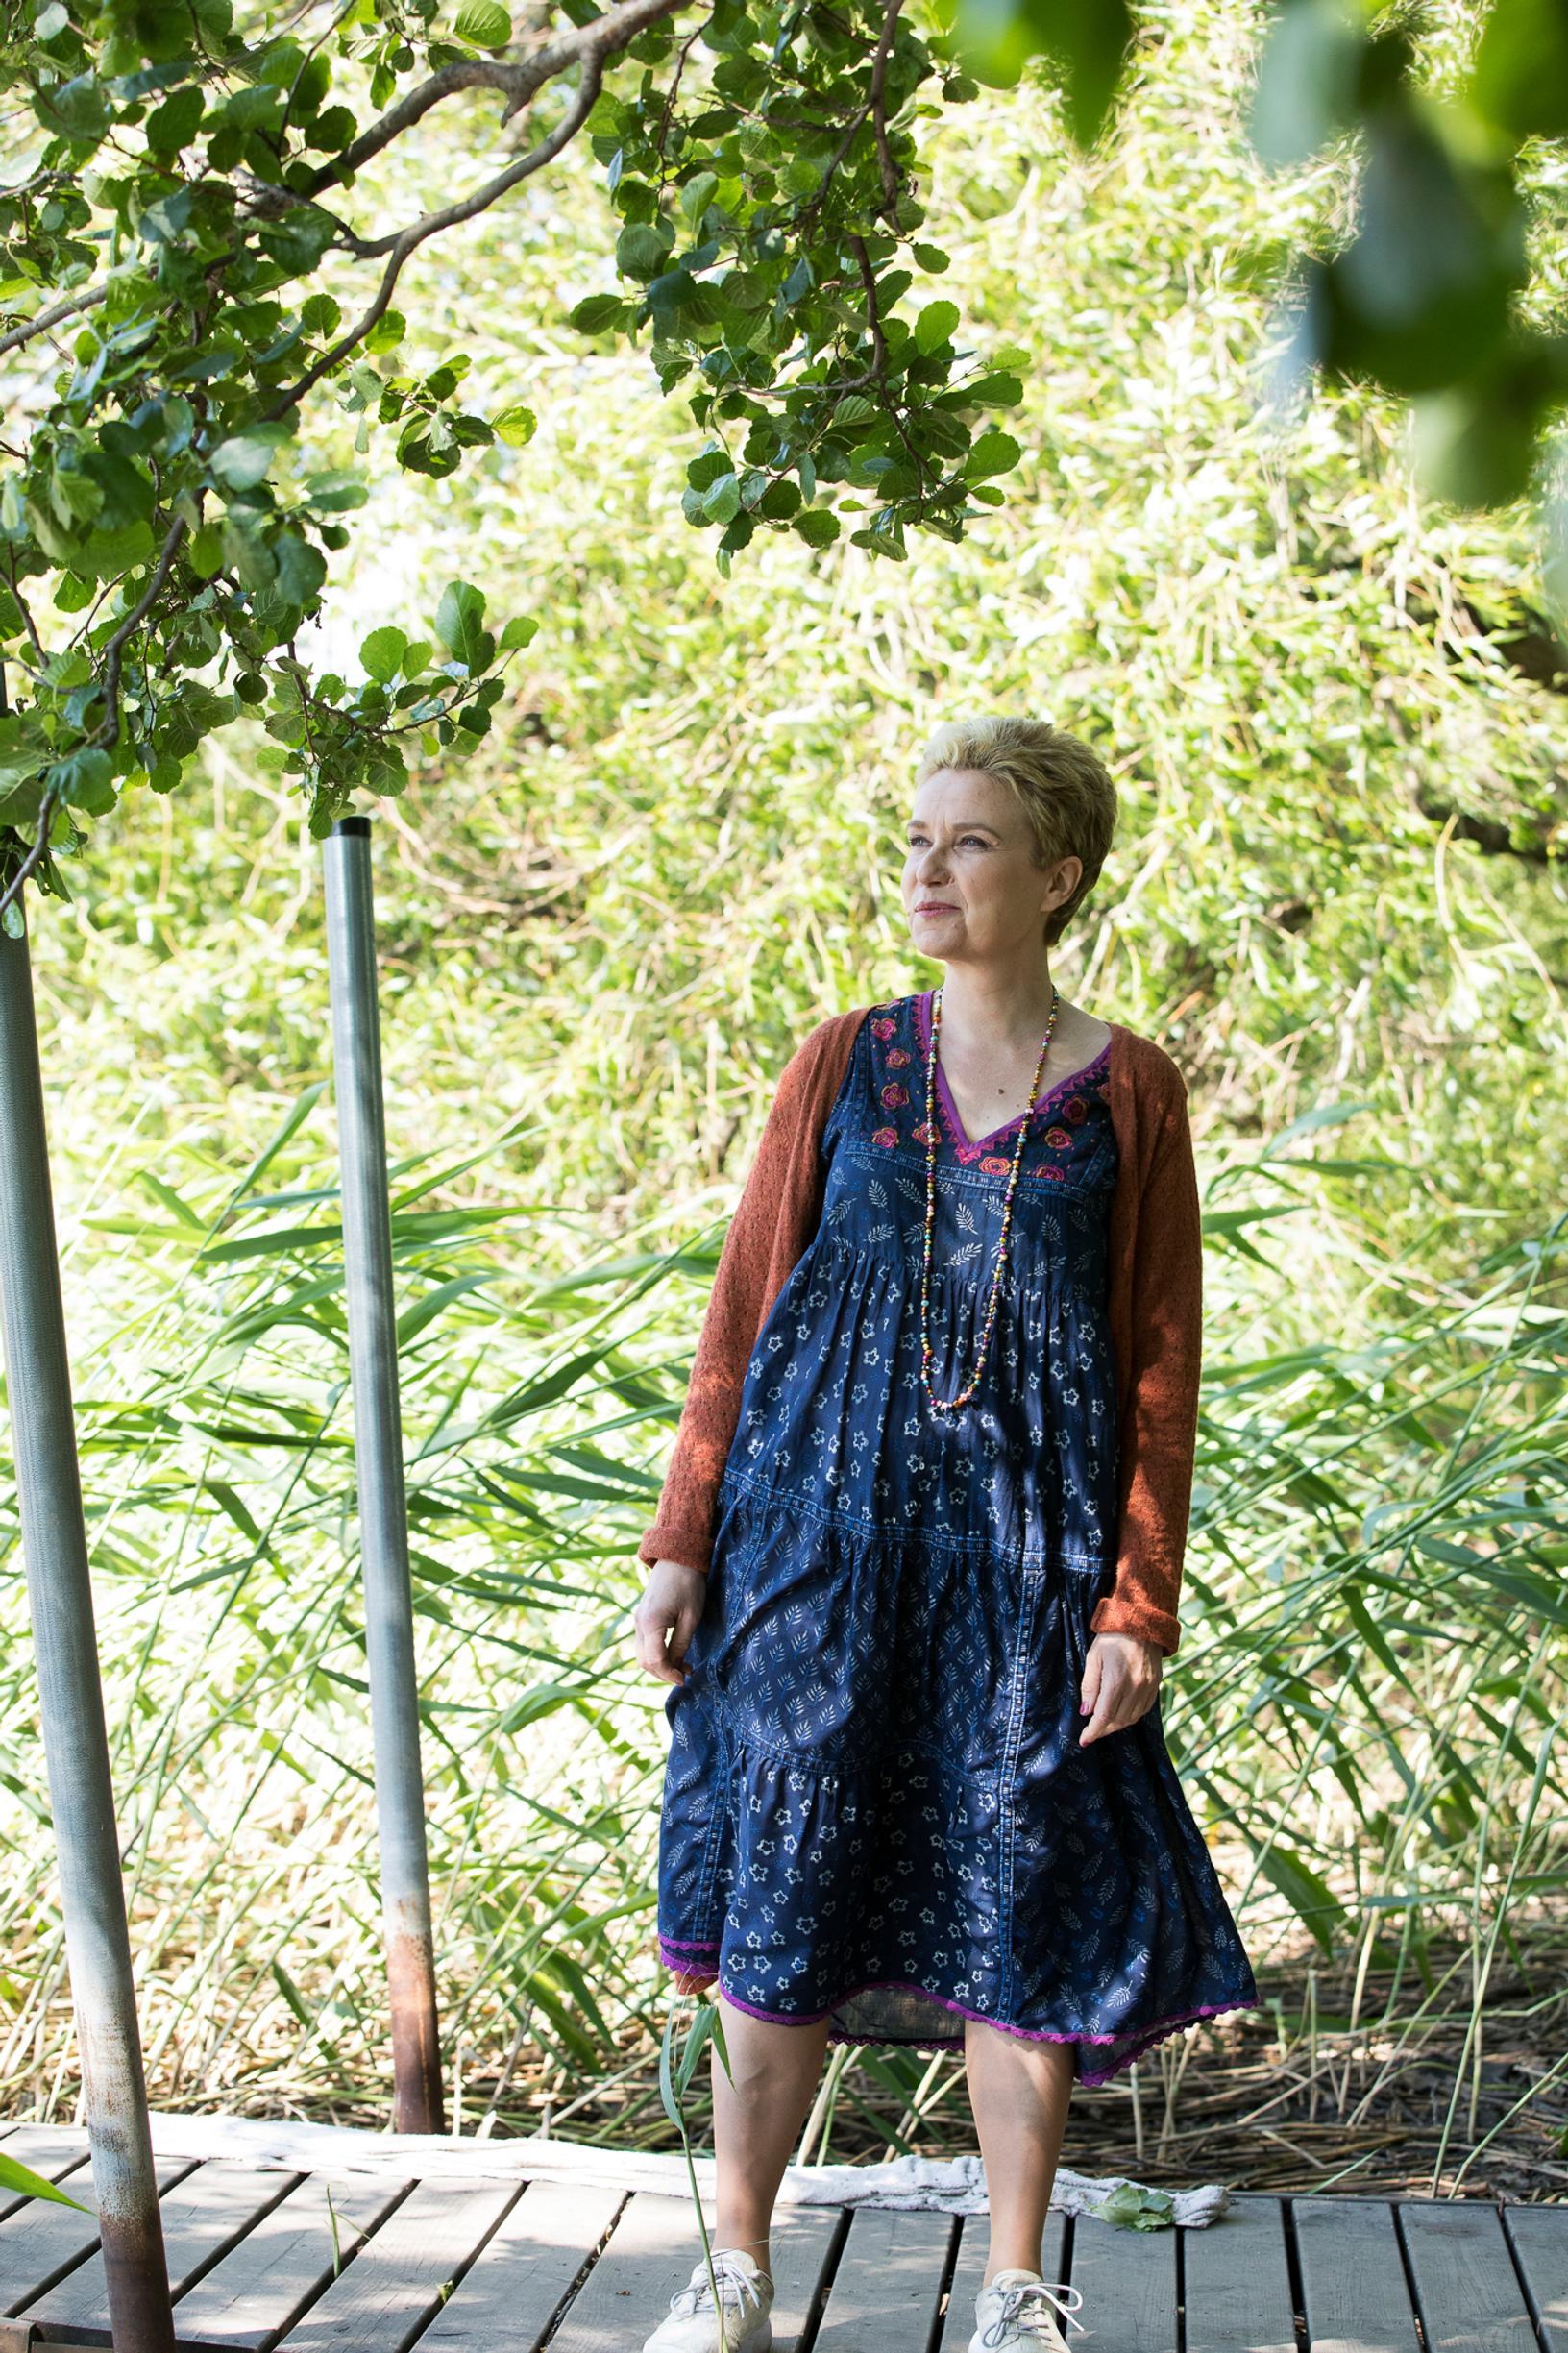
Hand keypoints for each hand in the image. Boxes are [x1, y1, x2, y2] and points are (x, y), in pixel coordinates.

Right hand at [631, 1558, 707, 1685]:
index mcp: (650, 1624)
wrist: (677, 1557)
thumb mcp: (691, 1617)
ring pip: (642, 1654)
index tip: (685, 1679)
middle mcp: (639, 1624)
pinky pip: (644, 1643)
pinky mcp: (642, 1616)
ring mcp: (638, 1620)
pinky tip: (673, 1654)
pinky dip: (656, 1653)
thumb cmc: (688, 1584)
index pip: (655, 1660)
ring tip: (683, 1666)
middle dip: (664, 1673)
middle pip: (645, 1661)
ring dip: (660, 1665)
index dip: (669, 1674)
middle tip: (686, 1675)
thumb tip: (677, 1666)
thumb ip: (681, 1643)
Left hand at [1077, 1630, 1161, 1743]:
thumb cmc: (1112, 1637)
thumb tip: (1086, 1712)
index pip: (1103, 1716)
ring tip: (1104, 1725)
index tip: (1083, 1740)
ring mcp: (1148, 1687)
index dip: (1093, 1732)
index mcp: (1117, 1681)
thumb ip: (1089, 1686)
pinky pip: (1143, 1710)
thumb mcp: (1093, 1657)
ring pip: (1131, 1718)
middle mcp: (1135, 1688)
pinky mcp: (1155, 1685)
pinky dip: (1131, 1717)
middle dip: (1103, 1730)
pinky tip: (1121, 1715)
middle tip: (1091, 1732)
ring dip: (1116, 1725)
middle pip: (1118, 1721)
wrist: (1141, 1622)